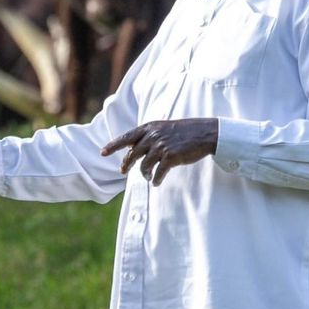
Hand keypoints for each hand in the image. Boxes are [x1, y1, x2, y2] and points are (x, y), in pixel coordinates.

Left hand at [101, 118, 217, 185]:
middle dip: (126, 164)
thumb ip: (150, 135)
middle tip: (122, 171)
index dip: (113, 145)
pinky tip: (157, 182)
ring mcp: (161, 147)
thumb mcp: (164, 127)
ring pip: (144, 166)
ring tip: (148, 177)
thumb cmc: (186, 131)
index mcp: (150, 127)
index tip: (102, 152)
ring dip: (144, 174)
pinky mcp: (170, 158)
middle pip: (133, 154)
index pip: (126, 137)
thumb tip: (135, 147)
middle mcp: (153, 136)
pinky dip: (156, 179)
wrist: (206, 133)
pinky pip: (158, 172)